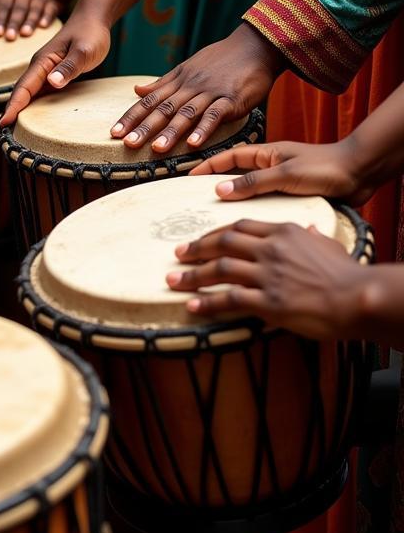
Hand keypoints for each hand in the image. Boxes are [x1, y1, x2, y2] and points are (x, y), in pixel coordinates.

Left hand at [0, 0, 58, 39]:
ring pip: (35, 9)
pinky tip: (44, 26)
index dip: (0, 19)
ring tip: (25, 34)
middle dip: (14, 23)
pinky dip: (48, 17)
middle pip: (19, 8)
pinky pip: (50, 8)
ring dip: (31, 22)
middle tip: (10, 38)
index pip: (3, 5)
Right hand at [0, 11, 110, 125]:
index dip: (13, 105)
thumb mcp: (84, 50)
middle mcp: (40, 66)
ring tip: (13, 126)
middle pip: (21, 91)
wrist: (93, 19)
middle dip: (12, 109)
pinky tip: (31, 114)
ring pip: (28, 92)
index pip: (24, 87)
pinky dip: (32, 102)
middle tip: (4, 131)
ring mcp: (45, 70)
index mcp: (43, 61)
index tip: (4, 122)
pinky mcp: (52, 72)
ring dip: (20, 107)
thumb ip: (69, 66)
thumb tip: (52, 82)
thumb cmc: (91, 33)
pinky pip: (38, 90)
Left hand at [110, 23, 284, 154]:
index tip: (114, 133)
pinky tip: (193, 143)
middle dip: (144, 127)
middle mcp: (190, 87)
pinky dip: (204, 129)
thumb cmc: (221, 59)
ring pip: (186, 113)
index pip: (149, 101)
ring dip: (170, 131)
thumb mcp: (187, 68)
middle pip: (163, 109)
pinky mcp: (231, 99)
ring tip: (156, 149)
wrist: (256, 45)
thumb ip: (162, 83)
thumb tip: (136, 91)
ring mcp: (210, 92)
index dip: (131, 117)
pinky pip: (216, 115)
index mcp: (178, 81)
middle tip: (127, 144)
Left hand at [166, 220, 367, 339]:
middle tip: (178, 254)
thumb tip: (308, 229)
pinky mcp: (268, 301)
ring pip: (219, 269)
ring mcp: (268, 275)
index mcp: (284, 232)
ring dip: (192, 275)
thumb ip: (311, 235)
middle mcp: (271, 249)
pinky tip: (192, 306)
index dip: (215, 233)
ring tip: (173, 280)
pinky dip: (207, 303)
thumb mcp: (328, 244)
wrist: (360, 298)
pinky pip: (229, 300)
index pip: (239, 226)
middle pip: (222, 243)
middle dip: (196, 248)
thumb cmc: (348, 273)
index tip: (201, 240)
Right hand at [189, 140, 368, 204]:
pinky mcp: (292, 199)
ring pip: (250, 194)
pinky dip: (255, 216)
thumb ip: (253, 183)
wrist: (361, 174)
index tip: (188, 178)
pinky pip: (266, 207)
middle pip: (235, 177)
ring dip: (235, 205)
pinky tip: (249, 230)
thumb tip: (219, 191)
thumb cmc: (326, 167)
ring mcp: (281, 184)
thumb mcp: (285, 174)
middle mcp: (271, 169)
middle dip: (215, 187)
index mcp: (266, 155)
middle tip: (195, 203)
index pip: (228, 158)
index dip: (207, 166)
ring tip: (216, 222)